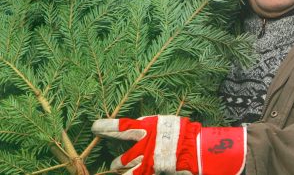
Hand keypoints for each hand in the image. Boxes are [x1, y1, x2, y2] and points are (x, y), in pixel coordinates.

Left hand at [92, 115, 244, 174]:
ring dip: (122, 173)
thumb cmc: (182, 132)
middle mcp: (143, 148)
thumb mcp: (162, 123)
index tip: (94, 128)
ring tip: (117, 171)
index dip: (105, 128)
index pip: (119, 128)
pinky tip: (134, 173)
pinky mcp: (153, 172)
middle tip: (113, 165)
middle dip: (116, 164)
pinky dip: (134, 174)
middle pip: (121, 160)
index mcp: (144, 129)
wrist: (199, 149)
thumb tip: (139, 130)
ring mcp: (147, 163)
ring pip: (127, 173)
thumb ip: (148, 127)